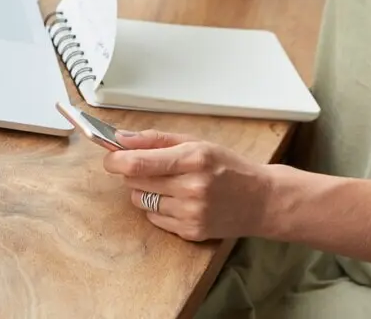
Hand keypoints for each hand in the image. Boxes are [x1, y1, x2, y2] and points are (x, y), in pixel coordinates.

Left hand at [103, 131, 277, 241]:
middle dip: (133, 172)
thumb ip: (156, 139)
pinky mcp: (191, 231)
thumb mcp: (197, 143)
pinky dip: (158, 208)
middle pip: (136, 181)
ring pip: (141, 201)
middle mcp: (192, 187)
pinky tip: (178, 200)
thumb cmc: (228, 168)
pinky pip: (154, 218)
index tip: (110, 157)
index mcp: (193, 158)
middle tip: (149, 167)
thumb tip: (121, 139)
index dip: (116, 159)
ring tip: (169, 184)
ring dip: (146, 191)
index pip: (138, 162)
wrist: (261, 200)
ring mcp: (192, 212)